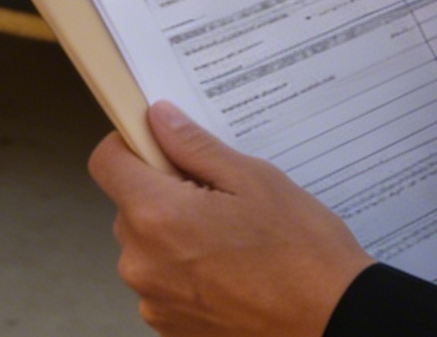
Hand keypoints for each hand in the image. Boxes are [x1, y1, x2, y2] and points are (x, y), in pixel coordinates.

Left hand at [89, 102, 373, 336]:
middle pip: (128, 205)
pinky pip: (161, 281)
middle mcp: (142, 262)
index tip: (158, 143)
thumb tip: (159, 119)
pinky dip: (185, 270)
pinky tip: (229, 269)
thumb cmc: (301, 254)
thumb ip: (195, 147)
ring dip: (174, 233)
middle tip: (217, 194)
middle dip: (163, 190)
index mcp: (159, 215)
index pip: (106, 162)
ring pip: (146, 244)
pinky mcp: (168, 325)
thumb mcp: (254, 179)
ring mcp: (153, 300)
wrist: (330, 322)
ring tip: (231, 238)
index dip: (129, 143)